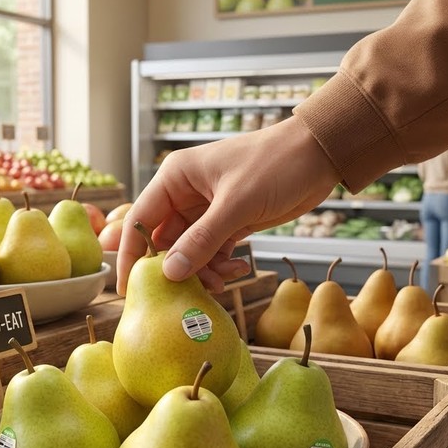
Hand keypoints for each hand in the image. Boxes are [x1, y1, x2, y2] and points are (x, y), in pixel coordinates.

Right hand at [117, 116, 340, 294]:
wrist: (320, 154)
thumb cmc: (276, 164)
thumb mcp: (237, 204)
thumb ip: (202, 240)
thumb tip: (169, 273)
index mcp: (175, 178)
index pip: (140, 220)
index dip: (132, 255)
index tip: (127, 288)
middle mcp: (185, 194)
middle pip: (165, 241)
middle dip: (177, 268)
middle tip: (189, 293)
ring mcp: (207, 210)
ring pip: (190, 251)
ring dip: (203, 270)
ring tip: (225, 279)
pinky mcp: (230, 221)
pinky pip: (212, 251)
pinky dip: (220, 265)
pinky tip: (238, 268)